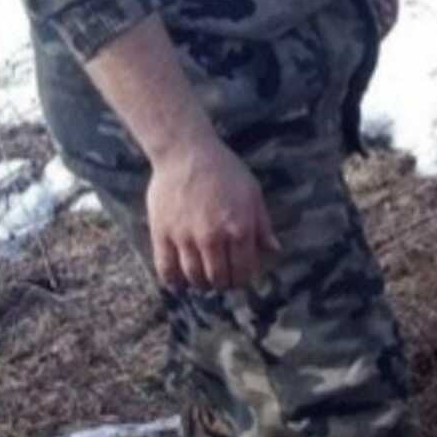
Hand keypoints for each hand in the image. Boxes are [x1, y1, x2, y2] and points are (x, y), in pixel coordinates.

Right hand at [147, 134, 279, 292]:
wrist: (186, 152)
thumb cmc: (224, 170)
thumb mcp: (253, 194)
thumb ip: (262, 225)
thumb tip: (274, 250)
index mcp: (239, 228)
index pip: (243, 270)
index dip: (243, 280)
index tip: (241, 279)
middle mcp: (212, 237)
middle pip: (218, 278)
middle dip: (223, 284)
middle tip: (222, 281)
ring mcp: (185, 237)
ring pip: (193, 277)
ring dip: (201, 284)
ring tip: (204, 280)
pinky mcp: (162, 234)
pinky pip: (166, 269)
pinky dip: (174, 281)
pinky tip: (180, 280)